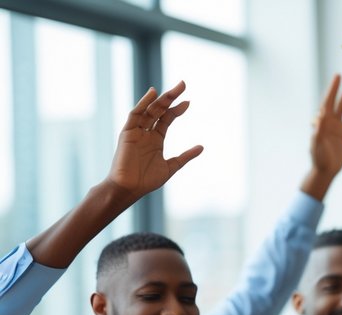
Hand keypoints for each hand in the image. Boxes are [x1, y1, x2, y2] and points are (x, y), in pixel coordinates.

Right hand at [108, 82, 202, 199]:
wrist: (129, 189)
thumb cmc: (146, 181)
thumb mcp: (171, 167)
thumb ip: (185, 156)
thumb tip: (201, 147)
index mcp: (155, 139)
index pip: (166, 119)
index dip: (177, 110)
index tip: (188, 102)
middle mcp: (146, 132)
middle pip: (159, 110)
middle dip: (171, 98)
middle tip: (183, 84)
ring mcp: (136, 131)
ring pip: (149, 110)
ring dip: (161, 98)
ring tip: (174, 89)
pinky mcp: (127, 133)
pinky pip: (135, 115)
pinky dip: (143, 104)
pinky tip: (153, 94)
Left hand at [302, 74, 341, 198]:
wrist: (327, 169)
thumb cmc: (318, 158)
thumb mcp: (316, 145)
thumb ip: (317, 131)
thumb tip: (319, 116)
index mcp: (321, 121)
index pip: (326, 102)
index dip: (331, 90)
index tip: (335, 79)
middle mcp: (330, 120)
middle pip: (334, 100)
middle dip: (336, 88)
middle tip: (339, 75)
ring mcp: (339, 125)